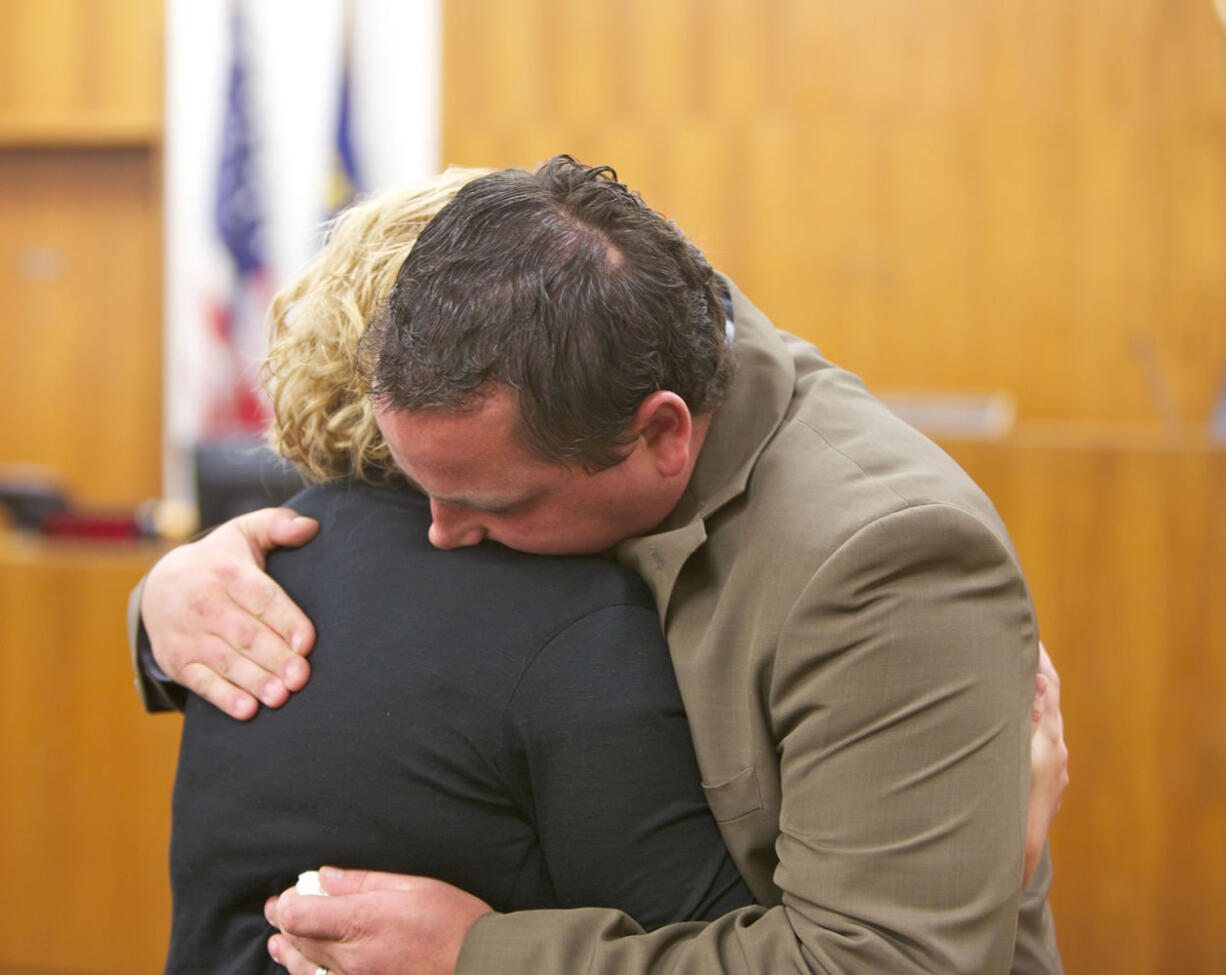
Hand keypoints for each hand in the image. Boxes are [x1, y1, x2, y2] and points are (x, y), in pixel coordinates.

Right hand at [140, 507, 318, 719]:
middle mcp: (205, 604)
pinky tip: (246, 710)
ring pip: (225, 661)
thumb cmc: (219, 561)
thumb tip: (311, 526)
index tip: (308, 642)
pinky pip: (201, 682)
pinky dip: (223, 697)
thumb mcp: (244, 533)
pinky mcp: (177, 661)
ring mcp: (189, 636)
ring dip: (254, 681)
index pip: (262, 599)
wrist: (159, 585)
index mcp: (227, 573)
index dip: (286, 621)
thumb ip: (277, 525)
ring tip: (280, 697)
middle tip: (300, 677)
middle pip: (246, 634)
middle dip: (275, 657)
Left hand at [266, 867, 491, 974]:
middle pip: (298, 942)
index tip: (292, 891)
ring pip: (306, 970)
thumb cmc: (452, 921)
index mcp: (363, 921)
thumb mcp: (413, 886)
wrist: (477, 965)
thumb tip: (325, 877)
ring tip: (278, 943)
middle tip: (277, 908)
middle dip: (283, 923)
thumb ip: (363, 881)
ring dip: (288, 953)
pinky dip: (310, 973)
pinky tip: (307, 967)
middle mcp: (352, 957)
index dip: (287, 903)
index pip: (299, 916)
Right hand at [1023, 642, 1068, 886]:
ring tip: (1006, 687)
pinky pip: (1036, 748)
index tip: (1030, 636)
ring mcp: (1053, 772)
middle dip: (1033, 679)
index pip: (1050, 688)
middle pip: (1049, 705)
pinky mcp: (1046, 787)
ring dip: (1027, 706)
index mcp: (1050, 740)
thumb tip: (1039, 681)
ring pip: (1041, 727)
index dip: (1041, 660)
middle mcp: (1057, 753)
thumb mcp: (1016, 755)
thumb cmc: (1010, 803)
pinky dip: (1024, 731)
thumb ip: (1029, 718)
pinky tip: (1008, 733)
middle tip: (1014, 652)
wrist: (1018, 855)